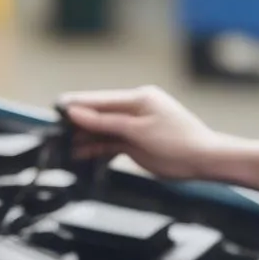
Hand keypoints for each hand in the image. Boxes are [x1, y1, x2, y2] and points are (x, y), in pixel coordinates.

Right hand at [58, 86, 222, 180]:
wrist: (204, 161)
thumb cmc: (179, 143)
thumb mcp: (139, 131)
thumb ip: (106, 122)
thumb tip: (77, 112)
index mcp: (139, 98)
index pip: (100, 99)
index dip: (77, 104)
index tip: (55, 108)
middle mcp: (136, 109)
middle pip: (99, 114)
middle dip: (77, 123)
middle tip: (54, 131)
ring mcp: (136, 126)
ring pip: (104, 130)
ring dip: (85, 138)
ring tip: (63, 146)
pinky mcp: (137, 143)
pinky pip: (112, 143)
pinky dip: (97, 149)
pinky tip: (81, 154)